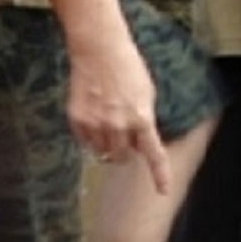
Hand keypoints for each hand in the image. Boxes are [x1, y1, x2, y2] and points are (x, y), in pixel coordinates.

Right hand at [65, 40, 170, 193]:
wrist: (99, 49)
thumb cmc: (127, 67)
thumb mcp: (146, 94)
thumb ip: (145, 121)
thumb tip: (140, 143)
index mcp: (142, 118)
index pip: (154, 154)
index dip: (160, 175)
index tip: (162, 191)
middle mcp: (119, 125)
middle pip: (121, 157)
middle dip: (123, 150)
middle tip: (121, 133)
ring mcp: (96, 124)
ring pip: (101, 152)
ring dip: (105, 143)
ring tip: (105, 119)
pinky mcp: (78, 120)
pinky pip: (84, 141)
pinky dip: (88, 134)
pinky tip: (92, 113)